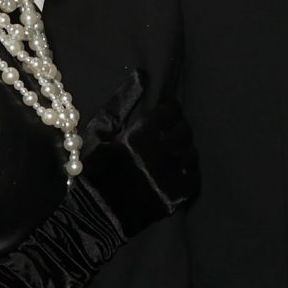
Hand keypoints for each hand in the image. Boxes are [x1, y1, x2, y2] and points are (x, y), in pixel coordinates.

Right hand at [78, 69, 197, 235]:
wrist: (93, 212)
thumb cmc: (94, 167)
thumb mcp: (100, 130)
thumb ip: (122, 102)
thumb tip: (143, 75)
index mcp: (138, 136)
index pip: (170, 111)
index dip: (171, 109)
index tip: (167, 111)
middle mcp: (156, 155)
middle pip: (183, 131)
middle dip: (179, 127)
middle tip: (170, 130)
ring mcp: (167, 177)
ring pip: (191, 152)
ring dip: (185, 147)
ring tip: (174, 149)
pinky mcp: (174, 197)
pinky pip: (195, 177)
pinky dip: (190, 170)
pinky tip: (180, 167)